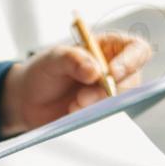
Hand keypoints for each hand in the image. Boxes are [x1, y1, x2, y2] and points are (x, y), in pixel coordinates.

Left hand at [0, 32, 152, 134]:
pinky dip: (93, 117)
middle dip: (107, 91)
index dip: (131, 61)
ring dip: (98, 106)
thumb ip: (73, 60)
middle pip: (133, 80)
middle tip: (81, 98)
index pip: (137, 50)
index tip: (112, 73)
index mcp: (108, 47)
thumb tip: (95, 70)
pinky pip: (109, 117)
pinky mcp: (103, 113)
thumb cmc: (42, 72)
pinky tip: (74, 114)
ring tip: (72, 107)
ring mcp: (110, 93)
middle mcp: (115, 70)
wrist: (27, 100)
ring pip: (121, 101)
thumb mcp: (53, 59)